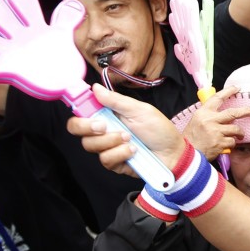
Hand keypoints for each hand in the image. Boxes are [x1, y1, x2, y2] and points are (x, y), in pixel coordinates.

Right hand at [68, 84, 185, 173]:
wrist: (172, 153)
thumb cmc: (159, 129)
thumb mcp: (139, 110)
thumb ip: (116, 101)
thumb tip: (95, 87)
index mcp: (109, 114)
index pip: (83, 112)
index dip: (79, 111)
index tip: (87, 111)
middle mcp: (104, 130)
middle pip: (77, 130)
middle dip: (88, 127)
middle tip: (104, 126)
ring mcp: (108, 147)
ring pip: (91, 145)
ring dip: (111, 141)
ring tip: (129, 138)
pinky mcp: (114, 163)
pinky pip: (106, 159)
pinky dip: (120, 153)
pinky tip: (133, 150)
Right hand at [182, 87, 249, 159]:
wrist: (186, 153)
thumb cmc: (191, 137)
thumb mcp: (196, 120)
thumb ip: (209, 115)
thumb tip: (223, 111)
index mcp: (203, 112)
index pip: (217, 98)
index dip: (228, 91)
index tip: (237, 88)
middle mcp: (210, 120)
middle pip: (233, 113)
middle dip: (246, 111)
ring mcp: (215, 132)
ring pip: (235, 129)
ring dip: (240, 133)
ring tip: (240, 135)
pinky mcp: (219, 143)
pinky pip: (232, 141)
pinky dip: (232, 144)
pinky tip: (227, 145)